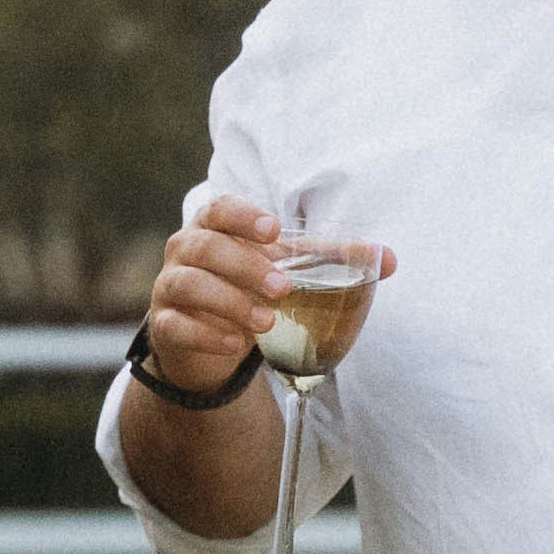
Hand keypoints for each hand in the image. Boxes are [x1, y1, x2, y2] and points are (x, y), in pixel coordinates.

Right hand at [139, 190, 319, 400]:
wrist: (209, 340)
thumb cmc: (247, 287)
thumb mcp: (285, 268)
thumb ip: (330, 261)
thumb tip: (388, 260)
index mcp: (213, 227)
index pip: (219, 209)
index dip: (243, 215)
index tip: (273, 230)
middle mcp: (185, 251)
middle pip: (206, 247)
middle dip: (245, 266)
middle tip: (282, 288)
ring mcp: (169, 287)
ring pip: (188, 284)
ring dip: (229, 301)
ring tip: (266, 322)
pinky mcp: (164, 326)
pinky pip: (176, 326)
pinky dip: (206, 335)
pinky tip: (236, 344)